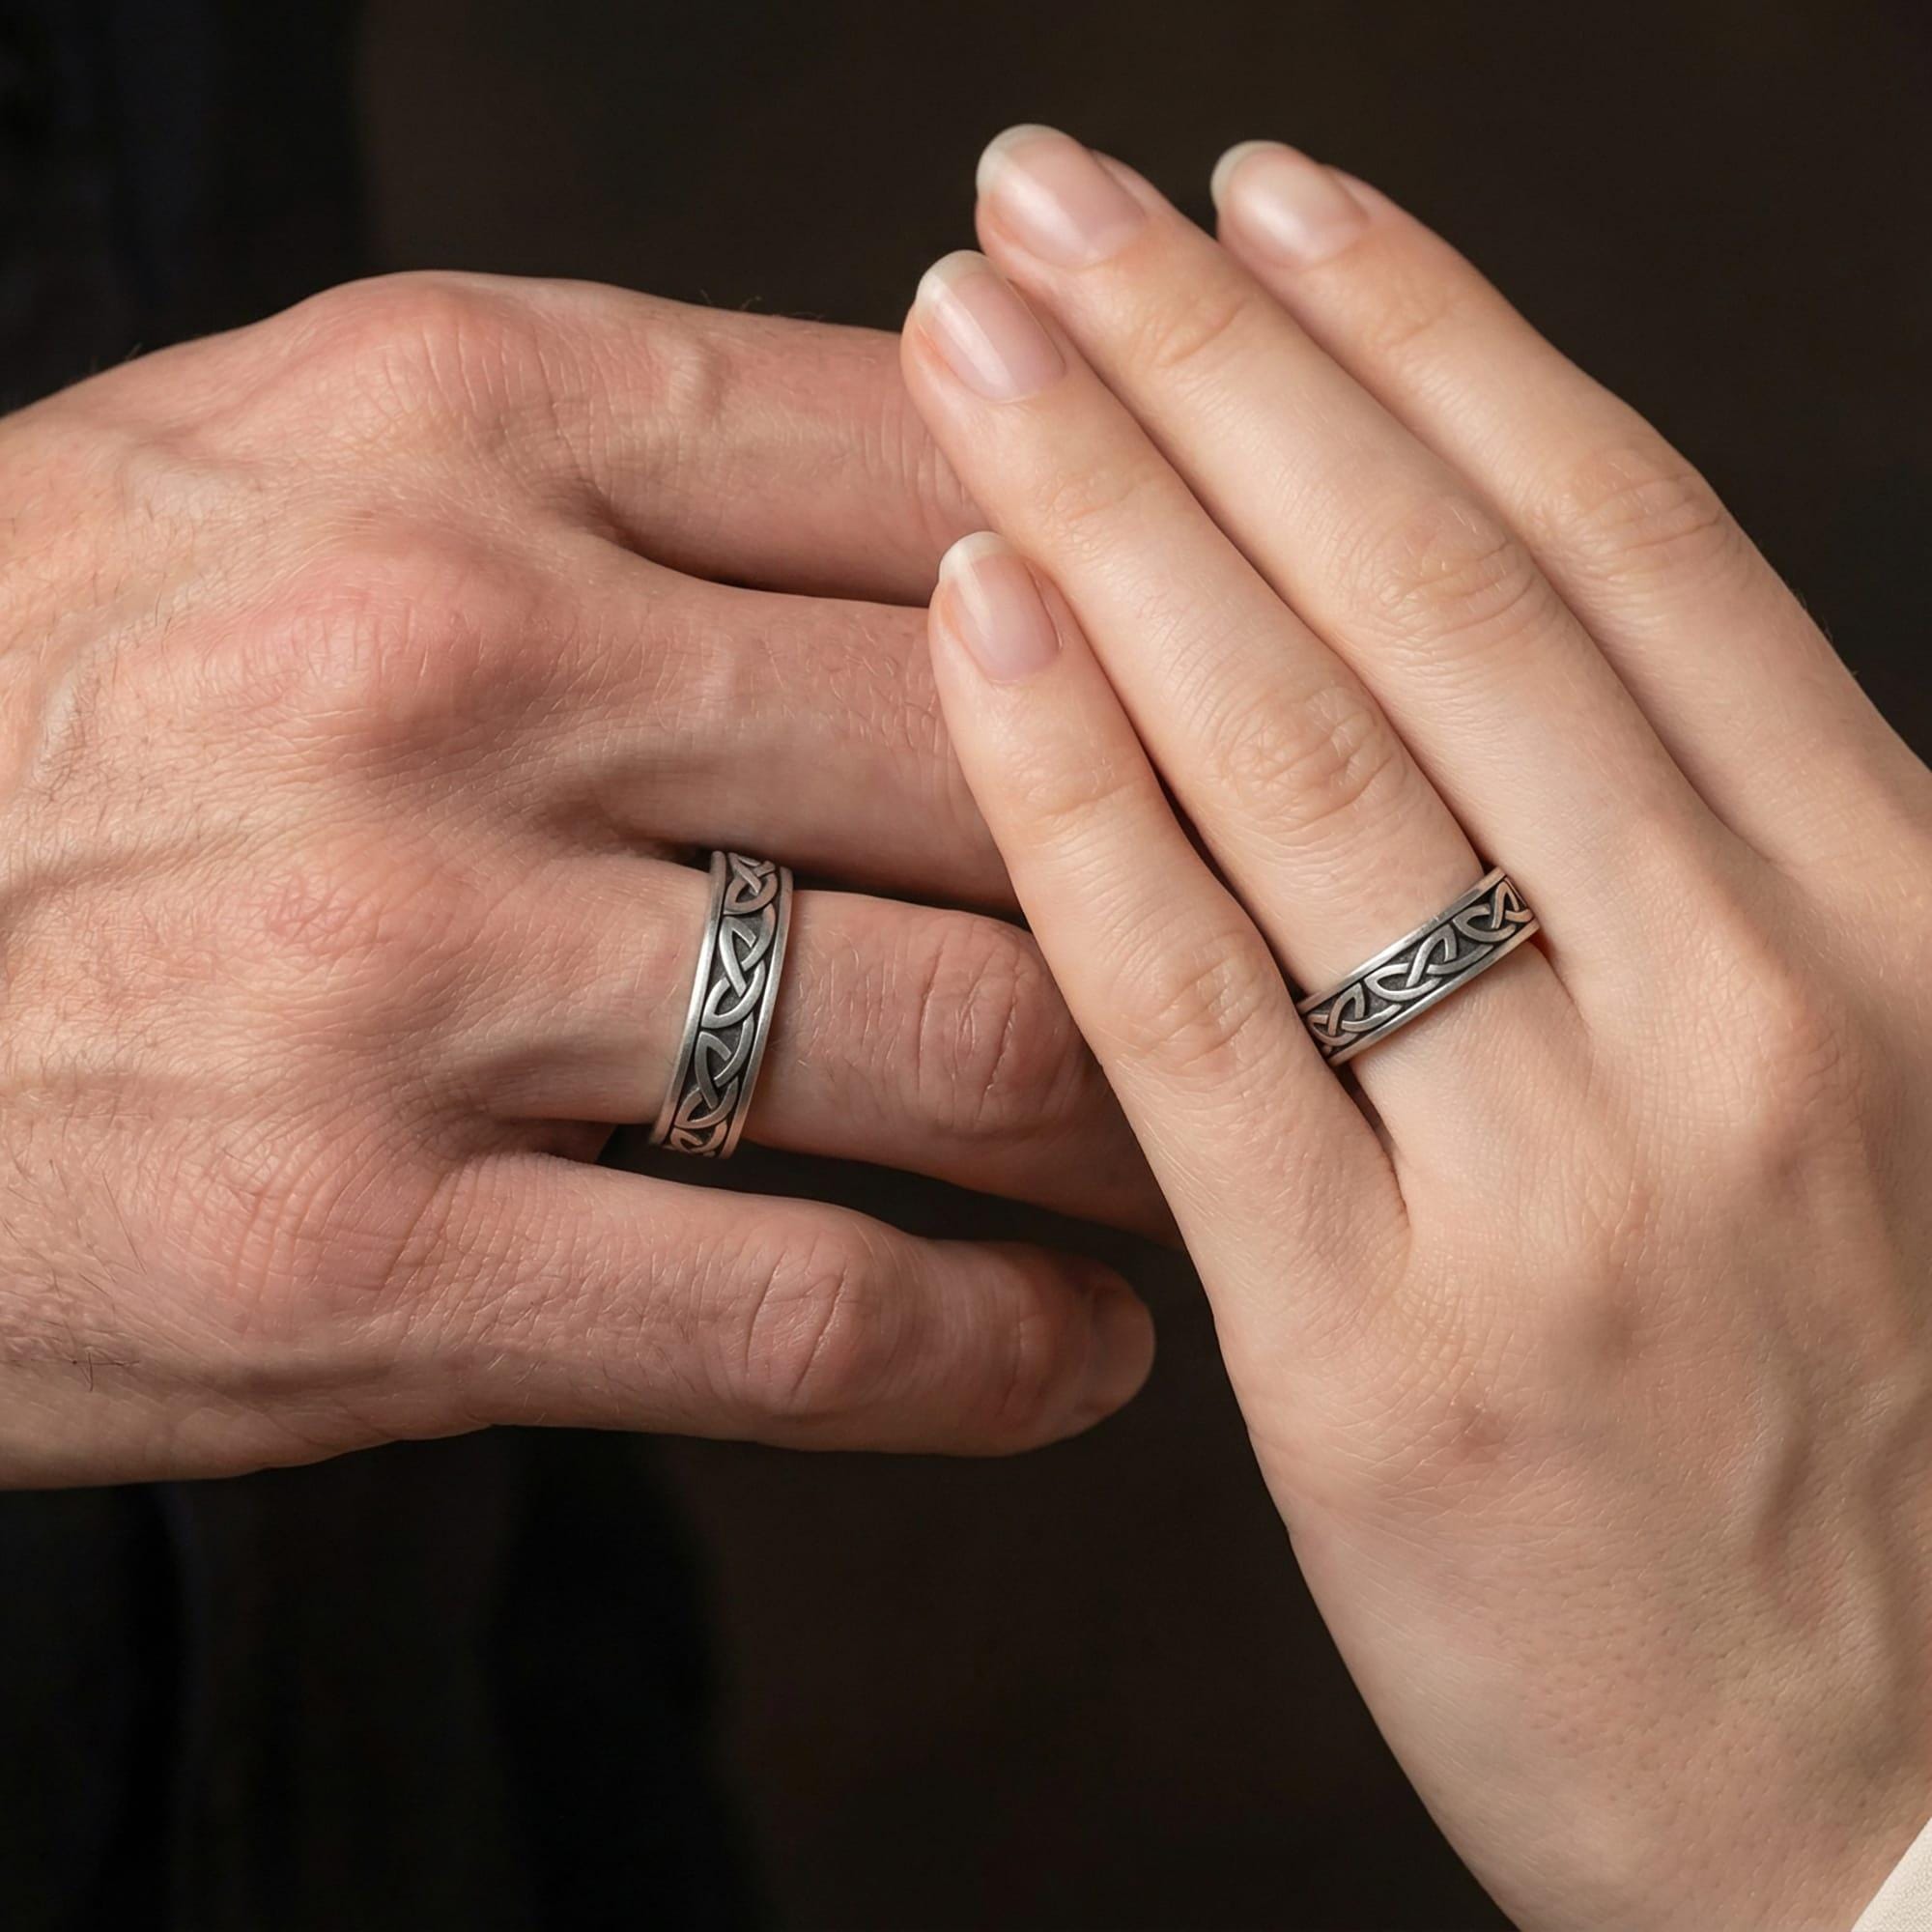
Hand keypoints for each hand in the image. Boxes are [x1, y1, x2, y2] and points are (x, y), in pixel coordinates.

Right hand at [0, 271, 1160, 1485]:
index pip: (954, 465)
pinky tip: (1085, 1355)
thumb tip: (983, 498)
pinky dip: (1000, 1353)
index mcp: (462, 422)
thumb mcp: (302, 472)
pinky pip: (808, 1313)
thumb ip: (632, 470)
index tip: (1270, 675)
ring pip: (962, 1037)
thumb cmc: (69, 690)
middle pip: (1014, 756)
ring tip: (1219, 1153)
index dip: (1171, 574)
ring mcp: (405, 971)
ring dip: (1153, 1120)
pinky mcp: (361, 1260)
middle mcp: (451, 664)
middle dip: (1208, 861)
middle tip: (1315, 941)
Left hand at [903, 128, 1931, 1927]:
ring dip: (1123, 514)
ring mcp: (1575, 1181)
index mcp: (1892, 902)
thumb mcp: (1866, 1085)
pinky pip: (1198, 1020)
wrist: (1900, 1809)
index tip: (1258, 196)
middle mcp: (1760, 998)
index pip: (1615, 538)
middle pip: (1440, 594)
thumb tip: (1479, 626)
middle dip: (1223, 363)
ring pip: (1313, 764)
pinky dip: (1077, 800)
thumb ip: (1697, 862)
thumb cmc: (1871, 1420)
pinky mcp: (1391, 1364)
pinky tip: (967, 624)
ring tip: (970, 341)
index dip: (1423, 335)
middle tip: (1045, 203)